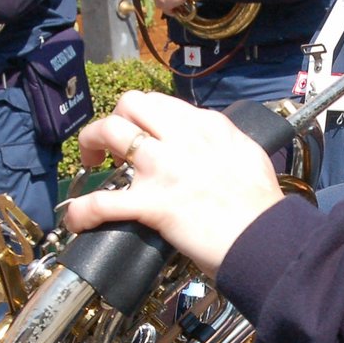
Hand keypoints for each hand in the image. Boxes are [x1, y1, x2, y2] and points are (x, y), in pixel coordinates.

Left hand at [64, 91, 285, 275]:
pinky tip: (77, 217)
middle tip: (113, 144)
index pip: (164, 105)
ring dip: (90, 143)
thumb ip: (223, 144)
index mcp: (207, 126)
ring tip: (91, 164)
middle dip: (114, 117)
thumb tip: (210, 147)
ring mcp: (163, 167)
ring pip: (109, 131)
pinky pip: (102, 201)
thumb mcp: (248, 155)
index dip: (145, 118)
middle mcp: (182, 137)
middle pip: (131, 104)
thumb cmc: (262, 207)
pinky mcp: (151, 203)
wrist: (266, 238)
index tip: (143, 134)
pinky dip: (82, 210)